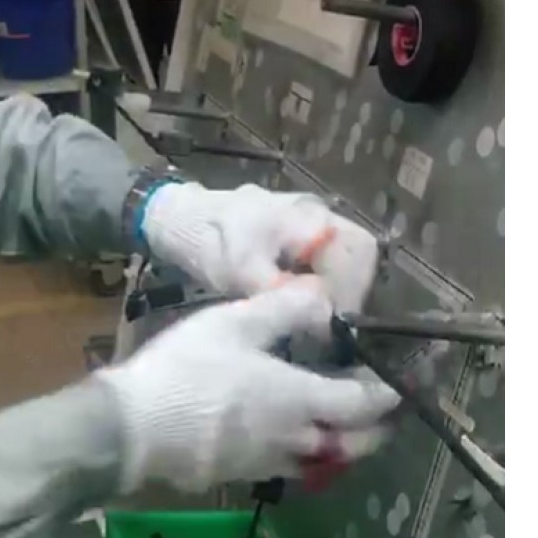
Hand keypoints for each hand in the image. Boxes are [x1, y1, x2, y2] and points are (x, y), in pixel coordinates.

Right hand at [95, 279, 399, 494]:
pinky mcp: (241, 475)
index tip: (405, 380)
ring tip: (346, 426)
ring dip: (345, 445)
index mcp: (300, 399)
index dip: (390, 391)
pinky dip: (307, 454)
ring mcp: (268, 463)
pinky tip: (291, 438)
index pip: (364, 402)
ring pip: (325, 461)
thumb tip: (326, 298)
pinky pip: (290, 468)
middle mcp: (295, 438)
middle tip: (386, 410)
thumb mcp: (236, 322)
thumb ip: (286, 309)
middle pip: (355, 443)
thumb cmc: (188, 369)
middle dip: (377, 428)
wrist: (134, 428)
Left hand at [142, 182, 379, 314]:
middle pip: (359, 253)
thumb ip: (284, 292)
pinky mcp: (296, 231)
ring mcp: (308, 219)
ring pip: (344, 255)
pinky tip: (305, 305)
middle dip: (351, 290)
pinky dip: (322, 282)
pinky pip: (325, 256)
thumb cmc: (208, 242)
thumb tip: (325, 316)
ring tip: (320, 320)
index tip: (335, 323)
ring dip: (338, 287)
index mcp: (308, 217)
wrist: (178, 219)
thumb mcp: (240, 273)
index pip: (356, 253)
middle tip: (332, 325)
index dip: (352, 291)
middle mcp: (317, 213)